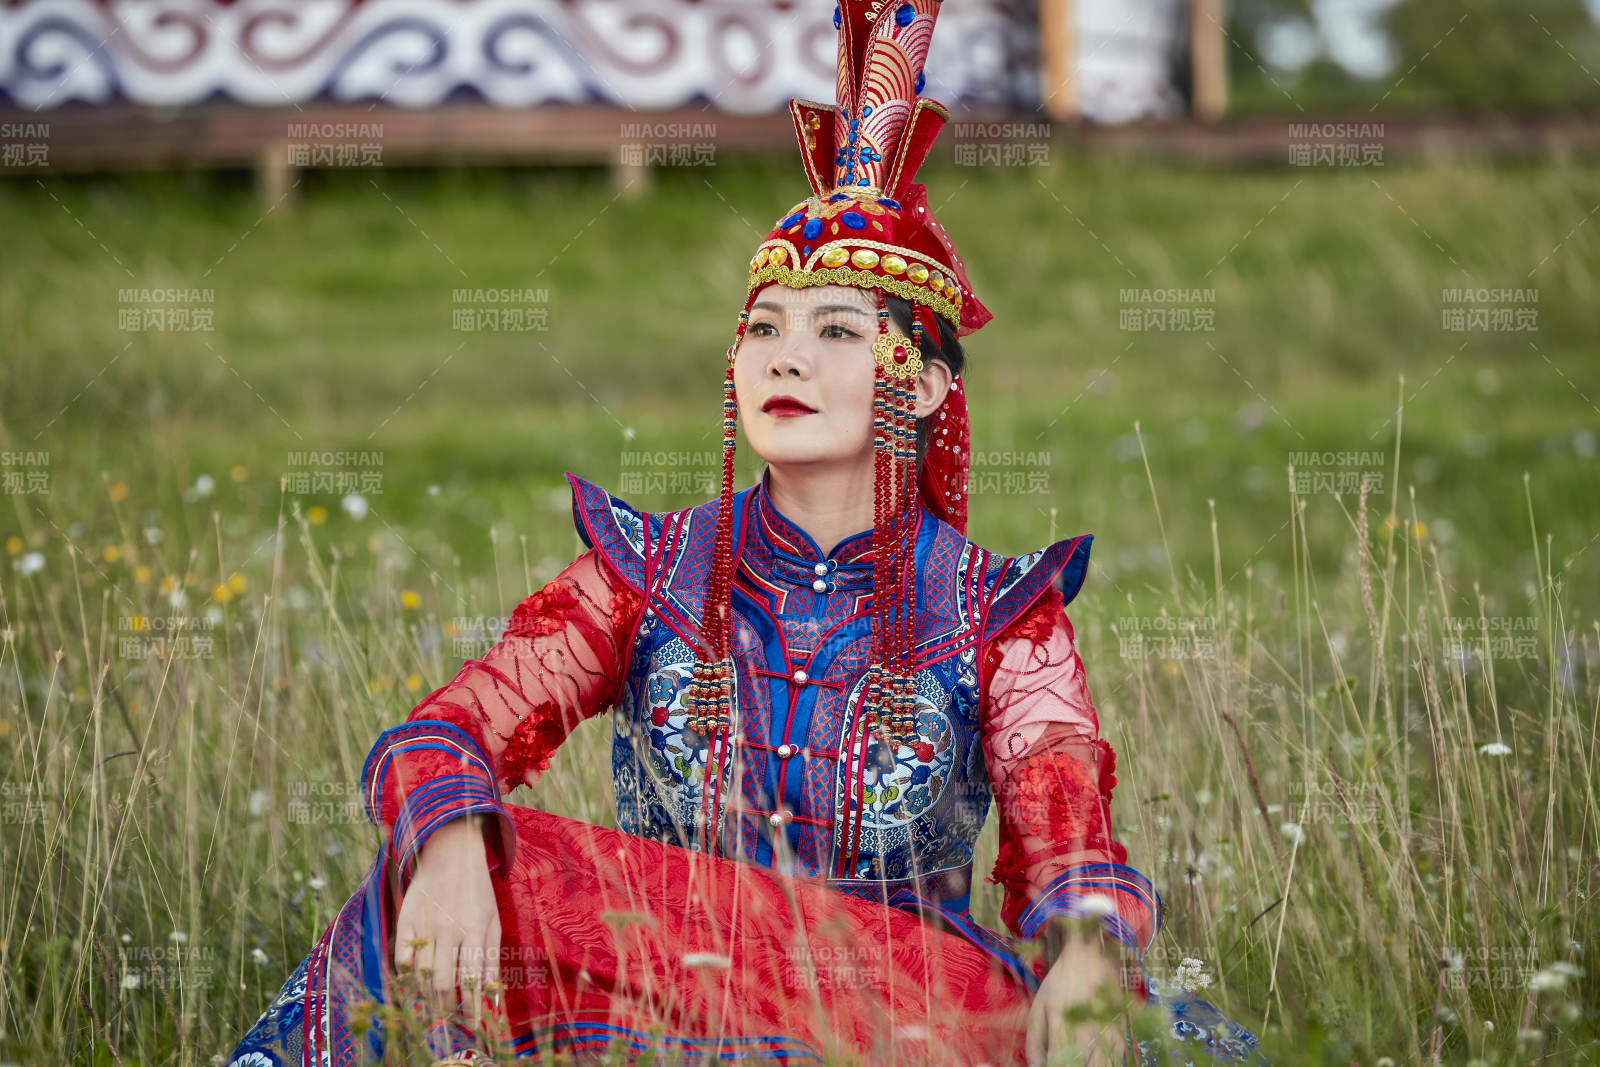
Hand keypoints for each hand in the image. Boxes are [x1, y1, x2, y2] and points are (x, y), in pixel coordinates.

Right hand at [392, 813, 501, 1014]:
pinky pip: (401, 958)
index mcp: (474, 930)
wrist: (450, 853)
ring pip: (420, 975)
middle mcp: (448, 930)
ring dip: (426, 995)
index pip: (471, 981)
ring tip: (434, 1002)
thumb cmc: (477, 891)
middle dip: (446, 1008)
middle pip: (441, 984)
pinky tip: (415, 980)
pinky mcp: (405, 920)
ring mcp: (424, 925)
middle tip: (449, 1016)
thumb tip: (491, 995)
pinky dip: (407, 975)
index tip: (471, 1025)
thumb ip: (491, 958)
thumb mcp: (493, 920)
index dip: (470, 1008)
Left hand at [1026, 924, 1130, 1066]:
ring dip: (1088, 1066)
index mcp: (1062, 1023)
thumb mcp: (1038, 1008)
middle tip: (1062, 1060)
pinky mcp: (1122, 1039)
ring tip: (1077, 1058)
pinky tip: (1091, 1057)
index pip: (1058, 1065)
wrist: (1093, 960)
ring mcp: (1108, 1037)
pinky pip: (1113, 1063)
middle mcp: (1089, 1033)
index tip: (1049, 1064)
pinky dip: (1102, 1064)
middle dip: (1072, 1066)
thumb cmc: (1061, 985)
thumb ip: (1034, 1044)